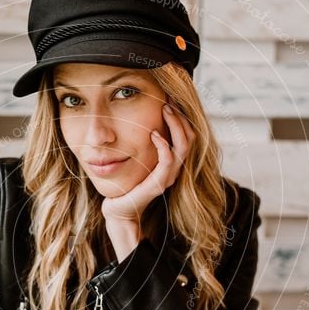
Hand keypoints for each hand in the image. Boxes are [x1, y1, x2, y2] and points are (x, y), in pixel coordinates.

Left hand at [101, 101, 195, 224]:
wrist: (118, 209)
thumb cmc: (126, 183)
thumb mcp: (138, 159)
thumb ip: (146, 144)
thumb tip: (144, 120)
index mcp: (172, 162)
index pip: (187, 136)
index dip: (182, 117)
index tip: (170, 100)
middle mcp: (174, 169)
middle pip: (190, 138)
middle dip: (180, 117)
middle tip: (168, 101)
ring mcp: (168, 177)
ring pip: (183, 147)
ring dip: (175, 125)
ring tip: (165, 110)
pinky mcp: (158, 185)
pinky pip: (168, 161)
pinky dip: (163, 145)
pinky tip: (153, 134)